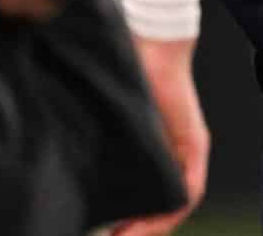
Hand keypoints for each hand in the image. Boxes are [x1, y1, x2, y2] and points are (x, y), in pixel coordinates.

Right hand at [110, 35, 208, 234]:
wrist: (149, 45)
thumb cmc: (123, 79)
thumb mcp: (106, 125)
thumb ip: (99, 150)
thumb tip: (68, 182)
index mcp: (153, 152)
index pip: (146, 202)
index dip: (131, 225)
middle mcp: (173, 155)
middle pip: (161, 208)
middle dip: (138, 232)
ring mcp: (187, 150)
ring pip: (176, 204)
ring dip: (152, 228)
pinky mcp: (195, 143)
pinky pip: (189, 188)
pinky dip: (171, 211)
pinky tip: (150, 224)